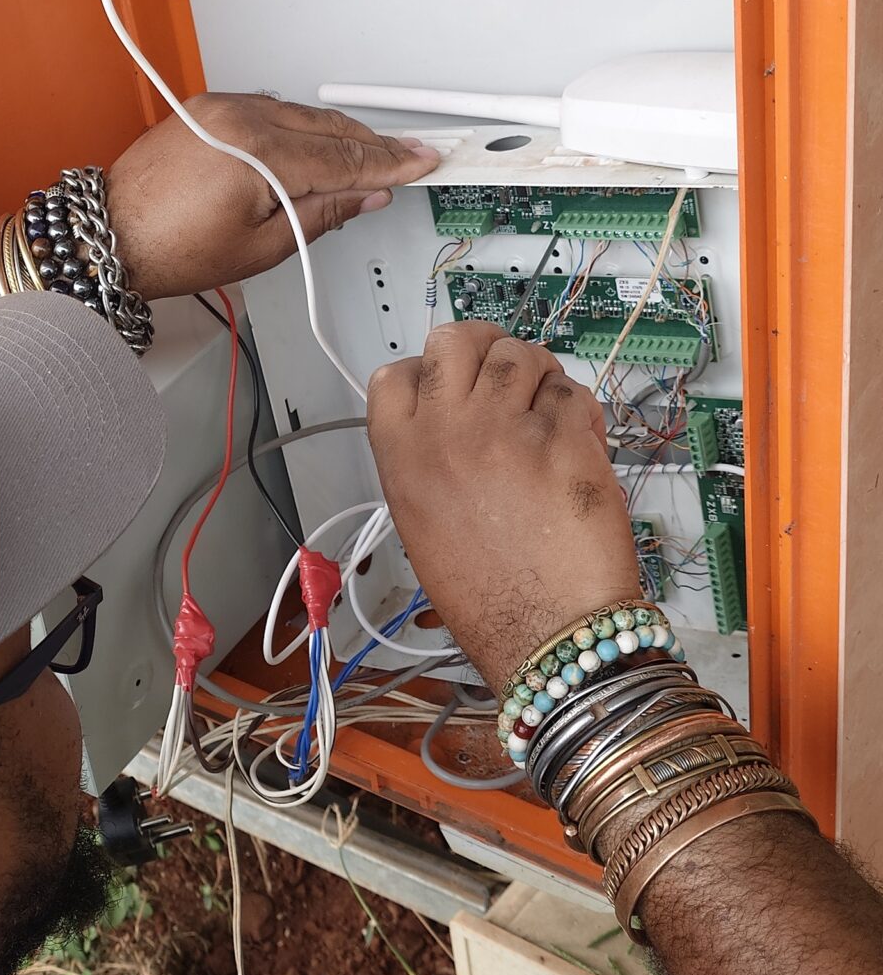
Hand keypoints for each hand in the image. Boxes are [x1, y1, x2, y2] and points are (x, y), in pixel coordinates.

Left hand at [105, 93, 437, 300]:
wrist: (108, 235)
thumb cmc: (169, 248)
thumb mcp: (261, 248)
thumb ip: (322, 215)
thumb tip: (365, 196)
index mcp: (257, 152)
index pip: (343, 157)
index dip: (389, 163)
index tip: (420, 161)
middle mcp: (239, 116)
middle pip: (327, 128)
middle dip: (372, 145)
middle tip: (409, 156)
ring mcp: (221, 107)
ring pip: (300, 115)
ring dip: (338, 135)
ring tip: (371, 156)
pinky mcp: (207, 109)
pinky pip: (270, 110)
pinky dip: (300, 127)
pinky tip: (318, 143)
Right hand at [367, 322, 641, 693]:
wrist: (548, 635)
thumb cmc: (488, 597)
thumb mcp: (423, 523)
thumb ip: (427, 456)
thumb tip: (454, 413)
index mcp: (402, 456)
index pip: (397, 373)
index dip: (429, 373)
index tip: (451, 385)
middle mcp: (448, 431)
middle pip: (456, 339)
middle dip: (484, 348)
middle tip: (505, 373)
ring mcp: (507, 428)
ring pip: (520, 354)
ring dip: (538, 374)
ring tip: (546, 412)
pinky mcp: (565, 436)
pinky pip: (572, 392)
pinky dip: (578, 411)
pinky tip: (578, 444)